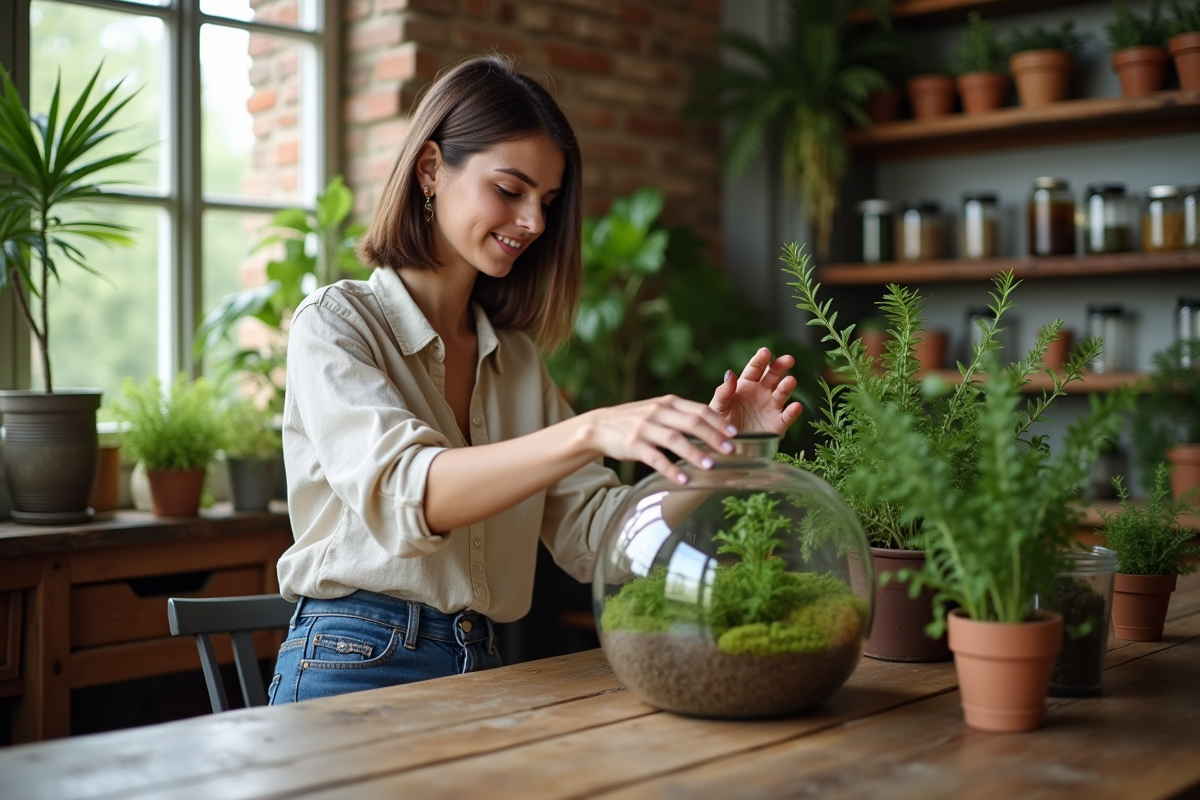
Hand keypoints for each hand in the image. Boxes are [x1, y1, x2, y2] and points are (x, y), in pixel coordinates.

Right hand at [580, 395, 736, 484]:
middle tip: (731, 451)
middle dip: (714, 437)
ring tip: (711, 465)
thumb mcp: (658, 410)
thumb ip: (681, 415)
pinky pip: (655, 458)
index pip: (699, 410)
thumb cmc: (635, 420)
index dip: (719, 422)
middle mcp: (658, 412)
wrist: (600, 426)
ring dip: (695, 453)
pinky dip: (670, 469)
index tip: (735, 434)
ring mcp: (644, 428)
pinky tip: (683, 479)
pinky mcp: (633, 444)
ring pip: (675, 439)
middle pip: (692, 423)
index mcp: (668, 402)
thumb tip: (714, 428)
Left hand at [709, 347, 803, 435]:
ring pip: (782, 392)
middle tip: (788, 359)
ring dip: (787, 386)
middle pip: (773, 376)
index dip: (760, 360)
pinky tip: (796, 406)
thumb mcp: (718, 407)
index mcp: (746, 385)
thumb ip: (723, 392)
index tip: (765, 352)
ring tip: (790, 381)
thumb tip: (730, 373)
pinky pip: (787, 416)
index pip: (755, 369)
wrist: (729, 448)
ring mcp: (771, 407)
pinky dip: (793, 411)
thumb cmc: (721, 424)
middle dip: (780, 367)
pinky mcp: (778, 423)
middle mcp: (761, 393)